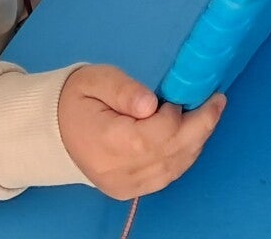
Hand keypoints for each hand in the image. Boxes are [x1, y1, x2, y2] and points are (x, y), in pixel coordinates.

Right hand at [57, 65, 225, 199]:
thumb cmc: (77, 98)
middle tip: (217, 101)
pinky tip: (191, 136)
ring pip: (174, 168)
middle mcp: (119, 171)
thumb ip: (124, 90)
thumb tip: (152, 103)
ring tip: (209, 114)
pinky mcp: (128, 191)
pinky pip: (166, 177)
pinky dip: (183, 156)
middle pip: (172, 153)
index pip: (158, 133)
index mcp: (108, 141)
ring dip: (196, 141)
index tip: (188, 92)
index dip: (178, 113)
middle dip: (201, 126)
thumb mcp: (95, 79)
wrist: (53, 131)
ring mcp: (124, 186)